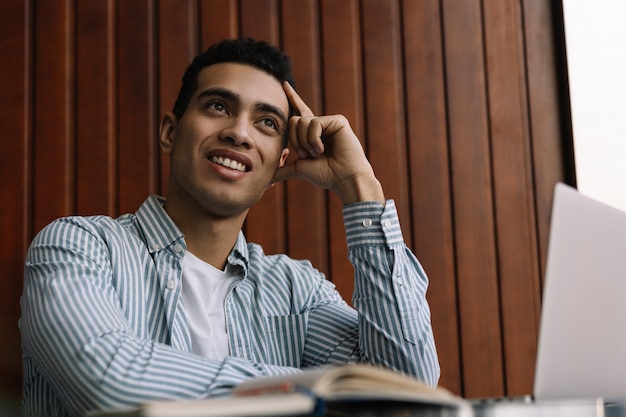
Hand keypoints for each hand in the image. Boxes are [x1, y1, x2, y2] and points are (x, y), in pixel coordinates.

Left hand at [273, 82, 384, 204]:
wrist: (344, 178)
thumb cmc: (326, 175)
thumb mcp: (300, 170)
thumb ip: (284, 169)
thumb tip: (268, 179)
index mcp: (312, 134)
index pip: (299, 113)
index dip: (292, 98)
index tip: (283, 84)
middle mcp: (320, 125)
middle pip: (293, 121)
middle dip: (296, 141)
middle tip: (308, 154)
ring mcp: (329, 122)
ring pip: (302, 122)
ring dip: (306, 143)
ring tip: (319, 153)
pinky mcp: (337, 120)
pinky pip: (314, 124)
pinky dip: (314, 139)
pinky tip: (323, 149)